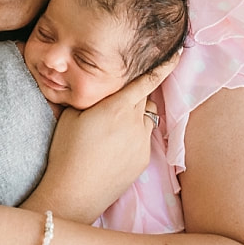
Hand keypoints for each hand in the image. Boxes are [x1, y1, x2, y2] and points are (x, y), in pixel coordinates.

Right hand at [30, 51, 179, 221]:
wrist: (74, 192)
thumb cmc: (66, 151)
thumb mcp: (72, 115)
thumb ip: (92, 96)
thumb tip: (99, 87)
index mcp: (116, 107)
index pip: (147, 80)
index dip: (163, 65)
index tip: (177, 52)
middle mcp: (134, 122)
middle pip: (145, 97)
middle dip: (136, 93)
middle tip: (117, 98)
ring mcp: (142, 143)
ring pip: (147, 118)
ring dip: (136, 115)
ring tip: (113, 127)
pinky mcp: (143, 160)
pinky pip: (145, 138)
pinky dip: (135, 135)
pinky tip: (114, 147)